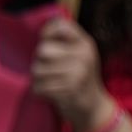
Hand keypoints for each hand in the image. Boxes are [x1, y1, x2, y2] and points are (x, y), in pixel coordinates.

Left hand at [29, 16, 112, 131]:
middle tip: (50, 69)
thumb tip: (49, 26)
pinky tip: (52, 92)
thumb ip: (67, 41)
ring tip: (52, 82)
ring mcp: (77, 72)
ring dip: (39, 79)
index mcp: (85, 44)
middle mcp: (84, 55)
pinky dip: (40, 92)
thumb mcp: (81, 55)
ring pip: (37, 70)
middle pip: (42, 50)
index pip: (61, 25)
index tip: (46, 41)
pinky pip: (38, 87)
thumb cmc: (82, 78)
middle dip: (40, 62)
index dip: (47, 32)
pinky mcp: (68, 90)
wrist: (93, 106)